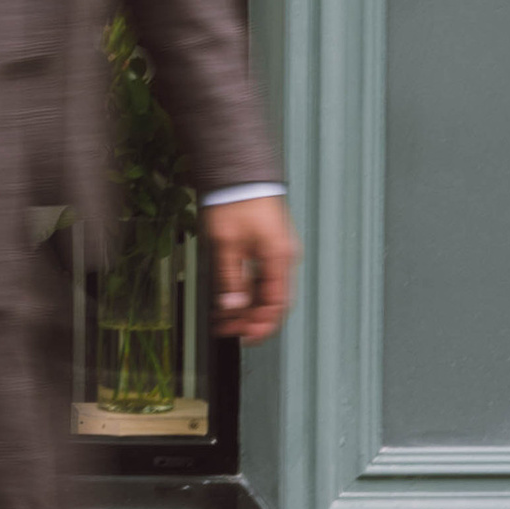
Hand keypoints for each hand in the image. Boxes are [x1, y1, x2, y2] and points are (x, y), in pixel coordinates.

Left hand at [201, 195, 297, 343]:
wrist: (240, 170)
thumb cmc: (236, 201)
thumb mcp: (226, 244)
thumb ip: (230, 278)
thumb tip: (232, 307)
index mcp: (279, 258)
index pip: (276, 305)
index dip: (260, 326)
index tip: (242, 337)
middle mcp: (284, 256)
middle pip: (273, 300)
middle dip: (252, 319)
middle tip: (229, 329)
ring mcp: (278, 250)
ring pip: (267, 289)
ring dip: (248, 304)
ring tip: (225, 316)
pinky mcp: (269, 244)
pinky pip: (263, 275)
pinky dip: (248, 288)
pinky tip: (232, 295)